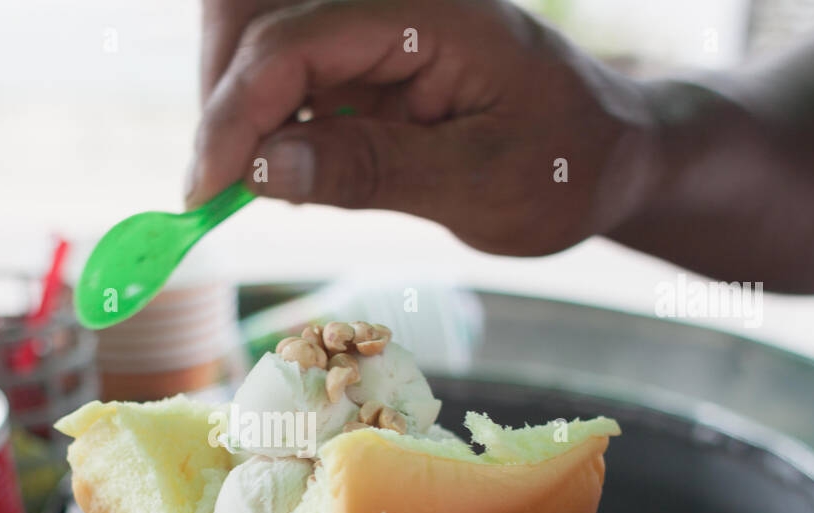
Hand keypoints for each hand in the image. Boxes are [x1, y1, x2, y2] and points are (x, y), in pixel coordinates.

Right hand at [186, 0, 654, 255]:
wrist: (608, 155)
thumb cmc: (565, 168)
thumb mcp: (477, 183)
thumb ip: (370, 169)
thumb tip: (262, 172)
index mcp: (431, 13)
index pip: (295, 42)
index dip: (235, 114)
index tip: (205, 192)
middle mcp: (394, 5)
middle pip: (258, 19)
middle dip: (221, 99)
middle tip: (214, 189)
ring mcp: (377, 28)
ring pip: (261, 41)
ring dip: (235, 109)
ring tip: (242, 185)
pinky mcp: (367, 58)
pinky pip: (289, 74)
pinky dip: (265, 121)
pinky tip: (278, 170)